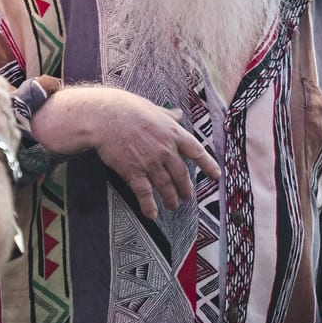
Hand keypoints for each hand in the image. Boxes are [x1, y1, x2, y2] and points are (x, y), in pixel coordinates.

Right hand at [71, 87, 219, 219]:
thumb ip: (168, 115)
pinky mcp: (134, 172)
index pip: (197, 152)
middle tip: (187, 196)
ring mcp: (151, 163)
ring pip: (166, 186)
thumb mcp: (153, 108)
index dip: (208, 165)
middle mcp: (166, 150)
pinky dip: (149, 206)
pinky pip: (145, 193)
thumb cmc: (128, 108)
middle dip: (185, 188)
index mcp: (173, 133)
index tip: (216, 175)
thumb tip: (178, 114)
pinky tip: (151, 214)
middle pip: (181, 175)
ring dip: (171, 198)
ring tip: (173, 205)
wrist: (105, 117)